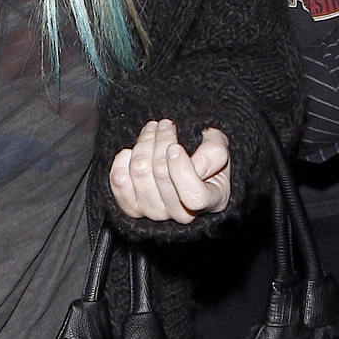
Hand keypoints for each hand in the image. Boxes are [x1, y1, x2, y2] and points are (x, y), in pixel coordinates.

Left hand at [110, 118, 230, 221]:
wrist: (183, 165)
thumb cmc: (205, 156)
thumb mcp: (219, 149)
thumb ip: (213, 152)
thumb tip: (183, 157)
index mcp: (210, 201)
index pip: (193, 196)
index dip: (181, 169)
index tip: (176, 146)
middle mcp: (181, 214)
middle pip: (161, 174)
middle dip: (161, 141)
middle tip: (165, 124)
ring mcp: (155, 212)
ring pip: (140, 172)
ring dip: (143, 144)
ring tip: (151, 130)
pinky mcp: (132, 207)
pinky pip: (119, 182)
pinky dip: (122, 160)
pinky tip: (132, 151)